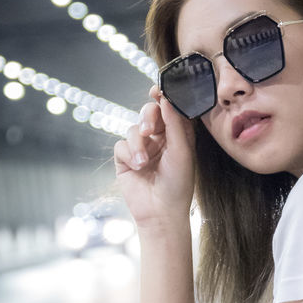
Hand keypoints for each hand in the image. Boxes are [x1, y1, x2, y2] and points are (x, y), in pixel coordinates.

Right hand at [113, 86, 197, 227]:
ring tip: (143, 162)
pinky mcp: (126, 159)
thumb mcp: (182, 151)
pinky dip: (129, 154)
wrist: (160, 212)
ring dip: (137, 143)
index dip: (164, 97)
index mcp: (178, 135)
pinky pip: (121, 145)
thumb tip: (166, 98)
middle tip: (149, 130)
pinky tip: (137, 167)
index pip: (170, 109)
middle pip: (149, 113)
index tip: (157, 90)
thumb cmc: (178, 184)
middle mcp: (160, 139)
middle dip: (148, 118)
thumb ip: (175, 123)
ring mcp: (142, 148)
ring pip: (133, 129)